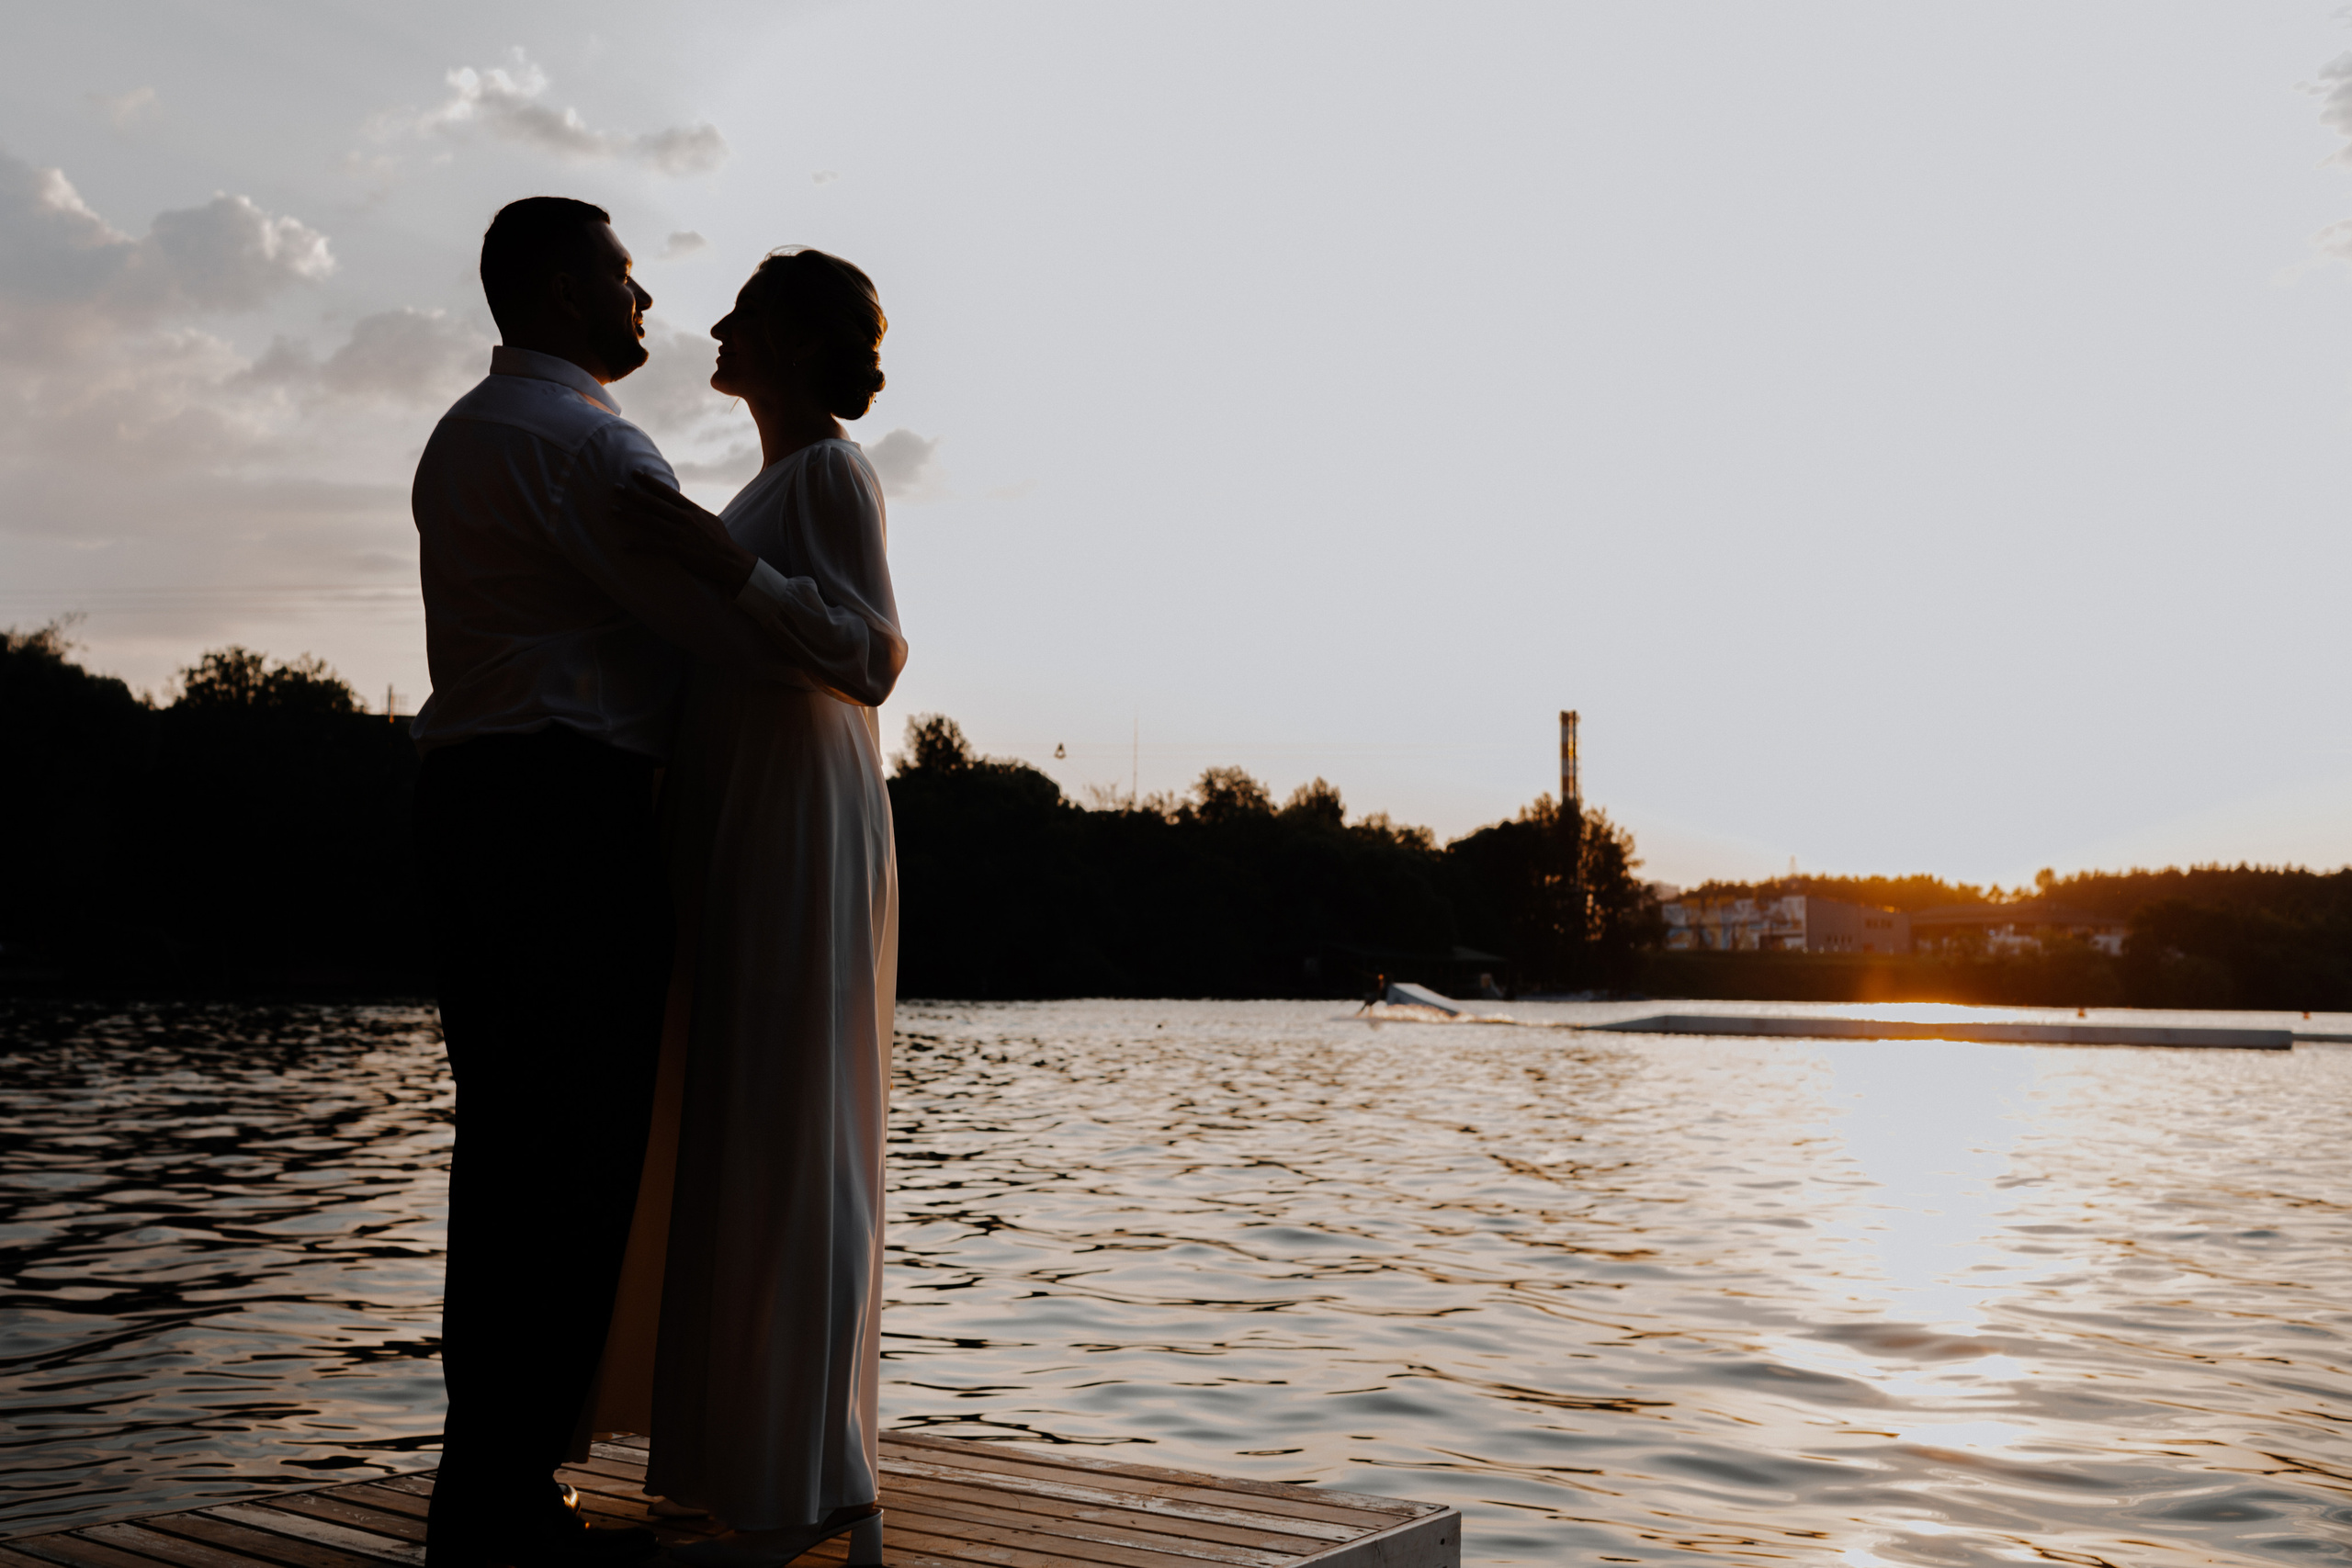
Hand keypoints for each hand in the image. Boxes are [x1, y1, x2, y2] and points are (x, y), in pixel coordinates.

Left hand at [612, 473, 758, 596]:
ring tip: (613, 510)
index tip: (635, 473)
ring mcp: (679, 533)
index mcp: (691, 509)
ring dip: (629, 515)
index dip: (650, 482)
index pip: (667, 491)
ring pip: (649, 521)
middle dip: (633, 494)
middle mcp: (684, 518)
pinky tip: (624, 545)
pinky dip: (637, 546)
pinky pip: (652, 546)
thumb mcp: (709, 519)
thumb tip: (681, 506)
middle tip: (616, 488)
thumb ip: (693, 512)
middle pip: (653, 503)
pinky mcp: (676, 549)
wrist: (729, 560)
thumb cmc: (720, 541)